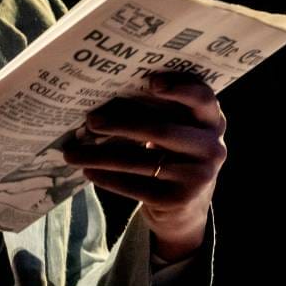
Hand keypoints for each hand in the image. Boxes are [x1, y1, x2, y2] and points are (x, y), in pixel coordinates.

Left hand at [61, 73, 225, 259]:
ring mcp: (198, 176)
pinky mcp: (178, 199)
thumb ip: (160, 110)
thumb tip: (105, 99)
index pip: (202, 98)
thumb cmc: (173, 151)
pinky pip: (136, 186)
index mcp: (212, 120)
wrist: (187, 204)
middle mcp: (212, 148)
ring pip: (141, 161)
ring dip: (102, 156)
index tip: (151, 81)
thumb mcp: (179, 128)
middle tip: (90, 120)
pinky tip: (89, 171)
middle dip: (120, 124)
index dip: (179, 88)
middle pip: (161, 131)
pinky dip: (109, 178)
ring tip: (73, 153)